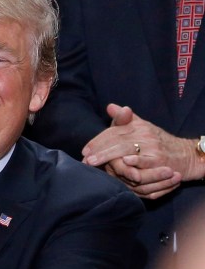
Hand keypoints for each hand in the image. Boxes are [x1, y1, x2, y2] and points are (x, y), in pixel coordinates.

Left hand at [81, 103, 198, 198]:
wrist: (184, 154)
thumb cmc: (158, 142)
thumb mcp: (142, 127)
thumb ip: (124, 119)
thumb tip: (109, 106)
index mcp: (137, 126)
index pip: (113, 131)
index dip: (98, 140)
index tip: (85, 150)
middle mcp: (144, 134)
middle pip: (116, 140)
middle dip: (99, 149)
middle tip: (85, 158)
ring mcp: (152, 147)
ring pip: (126, 149)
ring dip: (108, 156)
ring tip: (94, 162)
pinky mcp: (159, 160)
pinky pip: (144, 161)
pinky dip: (134, 161)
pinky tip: (123, 162)